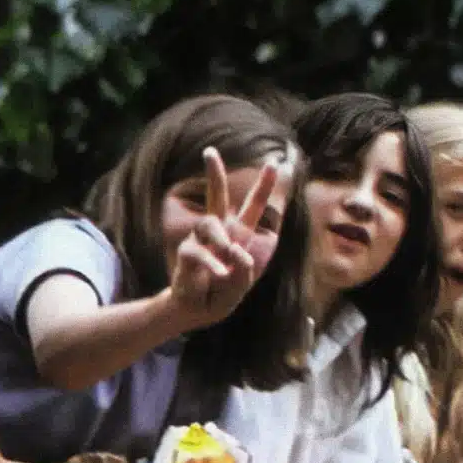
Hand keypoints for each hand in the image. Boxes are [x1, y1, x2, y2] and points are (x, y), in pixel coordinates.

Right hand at [165, 148, 277, 331]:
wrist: (197, 311)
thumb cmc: (221, 294)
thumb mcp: (241, 287)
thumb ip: (245, 272)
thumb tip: (238, 252)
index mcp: (238, 235)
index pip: (252, 207)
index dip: (263, 186)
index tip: (274, 162)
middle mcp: (218, 232)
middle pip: (217, 197)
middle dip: (214, 174)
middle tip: (210, 152)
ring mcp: (200, 241)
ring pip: (208, 223)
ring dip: (220, 238)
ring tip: (229, 253)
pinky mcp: (187, 254)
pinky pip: (198, 252)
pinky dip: (212, 264)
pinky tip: (220, 274)